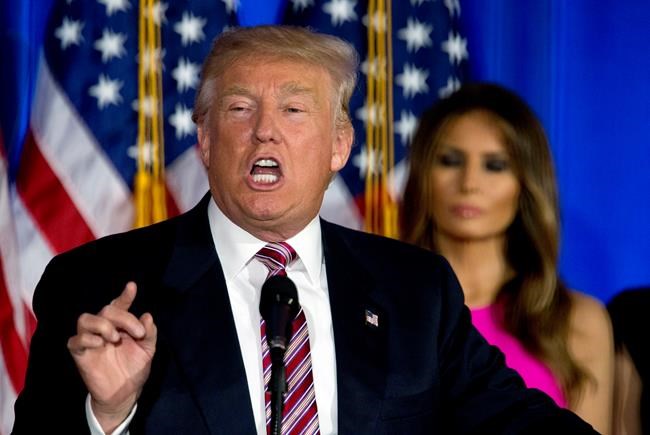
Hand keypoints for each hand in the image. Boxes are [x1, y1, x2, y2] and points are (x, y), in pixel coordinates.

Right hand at [67, 282, 156, 432]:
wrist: (126, 393)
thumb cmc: (135, 369)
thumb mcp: (148, 350)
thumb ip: (149, 333)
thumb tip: (147, 316)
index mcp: (120, 325)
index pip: (119, 305)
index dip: (125, 295)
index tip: (132, 287)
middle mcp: (104, 329)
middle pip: (106, 310)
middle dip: (124, 318)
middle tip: (138, 333)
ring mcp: (91, 340)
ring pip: (85, 319)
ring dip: (102, 324)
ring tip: (115, 337)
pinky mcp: (80, 354)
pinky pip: (74, 341)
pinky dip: (86, 338)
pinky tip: (101, 344)